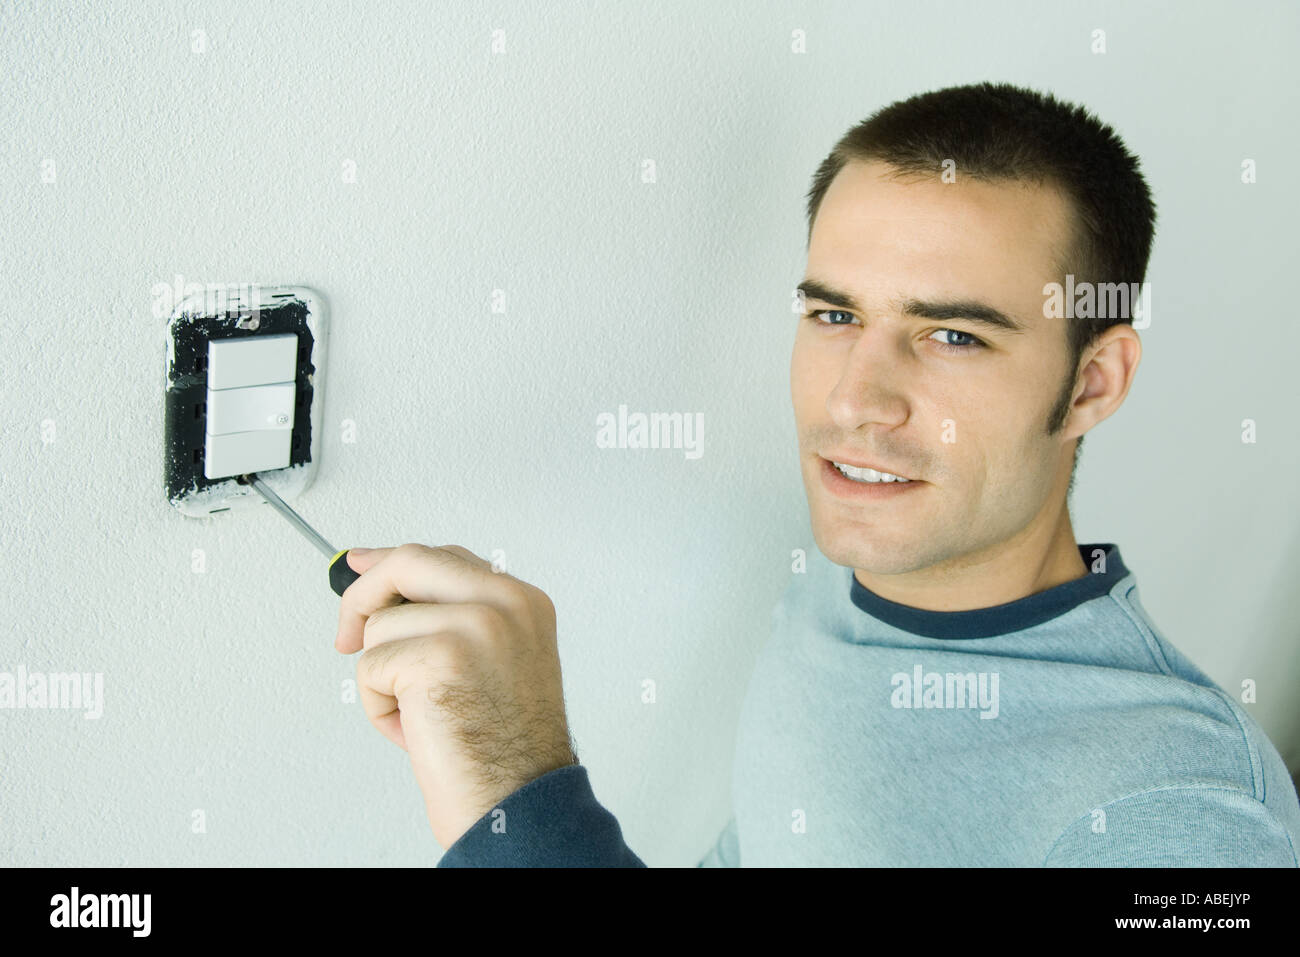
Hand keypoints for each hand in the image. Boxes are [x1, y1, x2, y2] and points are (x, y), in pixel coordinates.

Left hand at [334, 543, 577, 848]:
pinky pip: (371, 664)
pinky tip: (415, 727)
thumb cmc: (506, 750)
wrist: (517, 801)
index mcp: (523, 602)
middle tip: (347, 635)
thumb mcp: (496, 663)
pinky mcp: (440, 655)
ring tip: (418, 713)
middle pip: (408, 561)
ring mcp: (477, 624)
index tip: (360, 564)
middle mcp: (507, 604)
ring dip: (382, 677)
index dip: (392, 562)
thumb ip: (454, 619)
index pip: (445, 557)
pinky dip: (379, 706)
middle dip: (363, 596)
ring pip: (382, 623)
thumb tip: (388, 591)